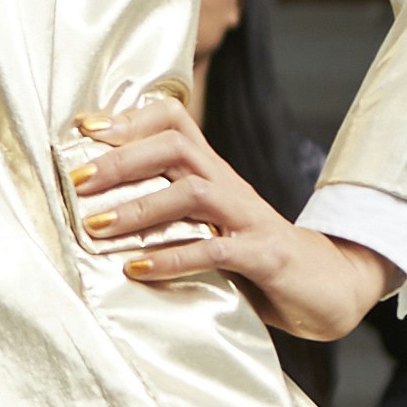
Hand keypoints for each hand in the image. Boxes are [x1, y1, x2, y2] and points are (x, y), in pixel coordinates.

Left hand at [66, 99, 390, 342]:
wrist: (330, 286)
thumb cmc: (255, 257)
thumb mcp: (210, 225)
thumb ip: (168, 212)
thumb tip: (96, 209)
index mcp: (214, 174)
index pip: (174, 121)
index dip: (128, 120)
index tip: (81, 129)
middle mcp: (230, 187)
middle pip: (175, 147)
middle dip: (121, 161)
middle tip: (76, 182)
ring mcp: (249, 220)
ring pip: (193, 193)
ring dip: (140, 210)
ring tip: (96, 229)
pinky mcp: (265, 257)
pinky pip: (215, 251)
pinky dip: (172, 258)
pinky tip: (136, 269)